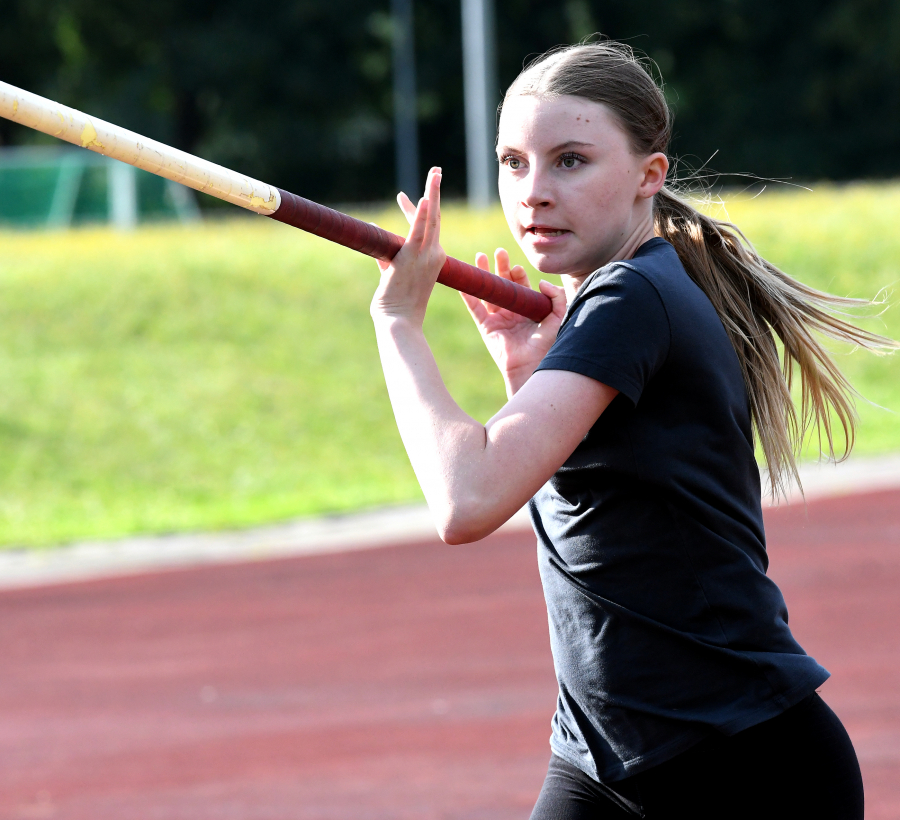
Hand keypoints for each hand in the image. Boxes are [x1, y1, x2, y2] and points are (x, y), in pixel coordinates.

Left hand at [370, 168, 445, 325]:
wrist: (400, 323)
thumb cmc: (396, 309)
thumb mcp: (391, 279)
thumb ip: (385, 262)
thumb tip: (377, 249)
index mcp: (433, 261)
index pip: (428, 229)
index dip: (420, 210)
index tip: (406, 196)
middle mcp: (434, 255)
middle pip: (435, 217)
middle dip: (435, 192)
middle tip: (436, 171)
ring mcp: (426, 256)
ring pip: (431, 218)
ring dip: (432, 193)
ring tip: (435, 172)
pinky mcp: (412, 258)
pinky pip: (418, 231)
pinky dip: (421, 214)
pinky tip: (424, 197)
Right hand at [460, 249, 567, 394]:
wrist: (531, 366)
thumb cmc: (545, 347)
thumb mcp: (557, 318)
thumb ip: (556, 297)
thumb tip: (541, 282)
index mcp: (527, 309)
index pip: (520, 285)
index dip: (518, 274)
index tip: (518, 268)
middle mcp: (511, 312)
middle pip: (503, 284)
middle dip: (501, 267)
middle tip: (499, 252)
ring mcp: (497, 319)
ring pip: (487, 292)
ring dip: (483, 274)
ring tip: (480, 256)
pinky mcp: (486, 327)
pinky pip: (475, 308)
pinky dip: (469, 295)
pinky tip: (465, 282)